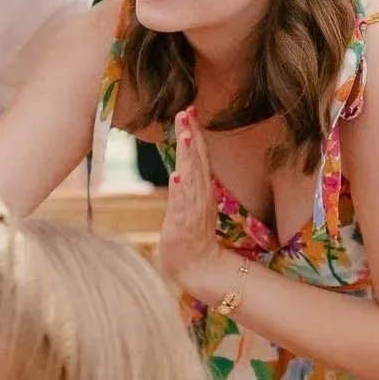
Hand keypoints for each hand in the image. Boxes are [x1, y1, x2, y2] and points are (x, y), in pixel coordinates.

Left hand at [157, 107, 227, 299]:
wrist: (197, 268)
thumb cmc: (191, 238)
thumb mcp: (189, 206)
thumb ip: (188, 186)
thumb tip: (182, 167)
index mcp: (201, 189)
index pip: (199, 156)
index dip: (194, 133)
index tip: (189, 111)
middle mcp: (199, 195)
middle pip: (196, 160)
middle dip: (191, 135)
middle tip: (187, 111)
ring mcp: (192, 209)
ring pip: (191, 177)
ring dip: (188, 156)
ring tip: (185, 134)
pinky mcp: (182, 225)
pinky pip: (182, 205)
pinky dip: (180, 190)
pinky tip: (177, 176)